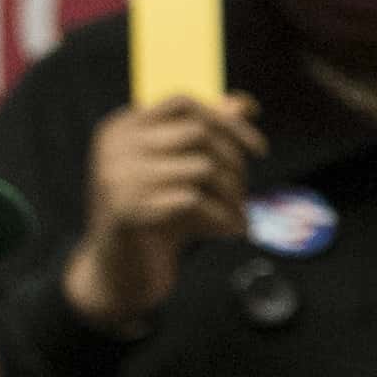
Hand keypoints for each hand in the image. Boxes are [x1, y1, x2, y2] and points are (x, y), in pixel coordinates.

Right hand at [61, 94, 258, 332]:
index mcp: (124, 127)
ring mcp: (117, 176)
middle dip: (235, 165)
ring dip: (233, 195)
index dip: (229, 122)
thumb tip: (243, 103)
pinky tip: (229, 231)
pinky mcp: (127, 210)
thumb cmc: (156, 219)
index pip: (185, 104)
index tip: (260, 150)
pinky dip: (222, 218)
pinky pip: (195, 201)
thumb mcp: (180, 173)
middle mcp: (116, 145)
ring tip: (239, 217)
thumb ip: (205, 137)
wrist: (118, 273)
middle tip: (243, 196)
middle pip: (200, 133)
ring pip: (203, 167)